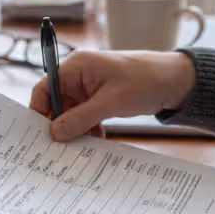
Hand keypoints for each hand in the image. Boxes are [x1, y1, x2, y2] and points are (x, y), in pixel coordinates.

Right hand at [28, 50, 196, 141]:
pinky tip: (96, 140)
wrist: (175, 81)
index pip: (44, 88)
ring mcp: (89, 87)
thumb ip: (80, 118)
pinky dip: (88, 128)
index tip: (40, 134)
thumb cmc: (145, 80)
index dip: (39, 110)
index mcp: (77, 67)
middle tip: (61, 147)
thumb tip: (55, 132)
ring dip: (76, 129)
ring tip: (82, 146)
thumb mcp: (110, 102)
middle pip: (56, 103)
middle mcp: (79, 75)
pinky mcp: (100, 98)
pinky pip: (85, 116)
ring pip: (71, 113)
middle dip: (60, 125)